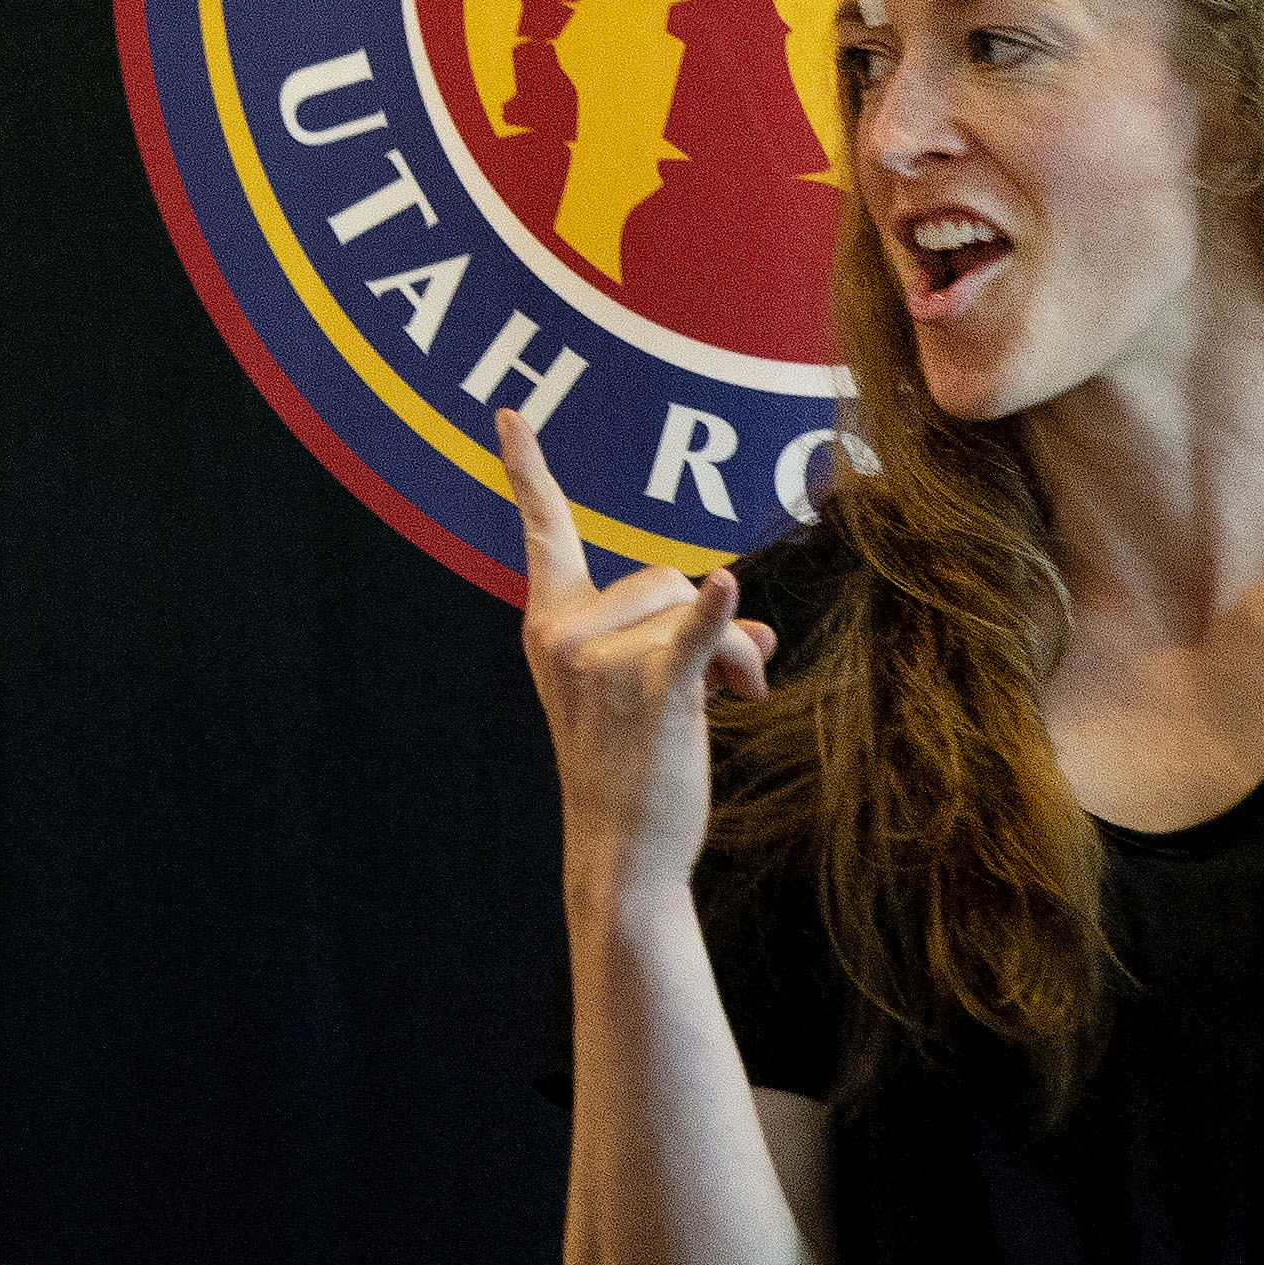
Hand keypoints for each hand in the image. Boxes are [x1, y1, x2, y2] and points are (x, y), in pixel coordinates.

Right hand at [510, 410, 773, 905]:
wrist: (623, 848)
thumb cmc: (632, 767)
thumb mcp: (640, 689)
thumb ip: (683, 639)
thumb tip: (753, 620)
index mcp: (550, 624)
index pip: (542, 532)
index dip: (528, 470)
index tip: (510, 416)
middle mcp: (564, 633)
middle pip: (664, 577)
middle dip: (703, 625)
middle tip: (723, 689)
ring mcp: (602, 661)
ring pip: (695, 608)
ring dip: (734, 655)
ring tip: (732, 706)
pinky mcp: (652, 689)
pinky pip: (693, 637)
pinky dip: (718, 623)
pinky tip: (731, 593)